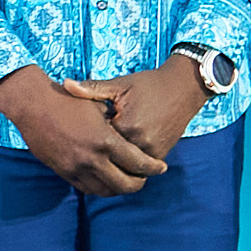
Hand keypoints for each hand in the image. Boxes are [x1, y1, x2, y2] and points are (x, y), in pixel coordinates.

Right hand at [0, 69, 165, 195]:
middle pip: (125, 184)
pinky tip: (105, 179)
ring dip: (118, 188)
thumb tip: (134, 135)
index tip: (161, 168)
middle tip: (144, 178)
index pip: (138, 163)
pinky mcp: (63, 172)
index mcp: (106, 140)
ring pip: (106, 190)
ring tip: (125, 180)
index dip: (153, 168)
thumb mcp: (98, 106)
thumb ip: (116, 123)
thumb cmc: (67, 100)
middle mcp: (93, 159)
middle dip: (139, 183)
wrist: (32, 105)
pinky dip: (99, 187)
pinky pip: (86, 188)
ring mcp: (77, 168)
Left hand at [58, 53, 207, 160]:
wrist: (184, 88)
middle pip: (110, 156)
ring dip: (114, 160)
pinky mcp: (161, 155)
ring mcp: (152, 152)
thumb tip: (65, 84)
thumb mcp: (120, 85)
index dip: (86, 138)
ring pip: (124, 164)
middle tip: (86, 146)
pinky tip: (118, 154)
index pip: (98, 141)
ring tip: (102, 152)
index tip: (78, 133)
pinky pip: (138, 166)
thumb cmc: (149, 84)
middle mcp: (140, 143)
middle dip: (99, 153)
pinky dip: (128, 162)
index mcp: (126, 125)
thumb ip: (92, 88)